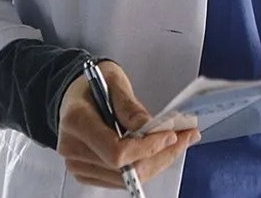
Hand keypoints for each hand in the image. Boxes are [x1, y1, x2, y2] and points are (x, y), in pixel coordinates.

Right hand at [57, 60, 199, 188]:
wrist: (73, 93)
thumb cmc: (93, 81)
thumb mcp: (113, 80)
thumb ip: (129, 106)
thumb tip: (149, 128)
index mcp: (76, 121)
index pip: (116, 151)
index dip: (146, 148)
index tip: (170, 134)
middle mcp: (72, 149)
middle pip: (124, 170)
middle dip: (160, 156)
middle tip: (187, 137)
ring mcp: (78, 165)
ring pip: (126, 179)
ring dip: (157, 162)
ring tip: (180, 142)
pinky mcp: (86, 173)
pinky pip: (121, 179)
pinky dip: (145, 166)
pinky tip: (161, 150)